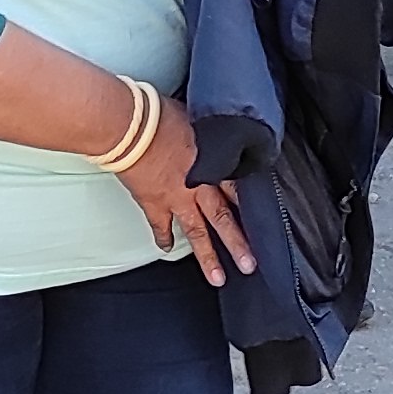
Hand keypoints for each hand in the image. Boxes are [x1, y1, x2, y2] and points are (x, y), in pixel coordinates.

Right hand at [115, 97, 257, 290]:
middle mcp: (198, 186)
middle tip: (249, 265)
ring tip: (218, 277)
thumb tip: (215, 135)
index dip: (251, 207)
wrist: (129, 127)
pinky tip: (167, 249)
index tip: (263, 223)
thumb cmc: (159, 115)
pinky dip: (163, 238)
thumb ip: (208, 136)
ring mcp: (175, 198)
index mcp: (212, 164)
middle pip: (223, 219)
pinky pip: (160, 226)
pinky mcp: (153, 203)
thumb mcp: (197, 119)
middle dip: (237, 244)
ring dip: (207, 256)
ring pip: (196, 232)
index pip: (238, 190)